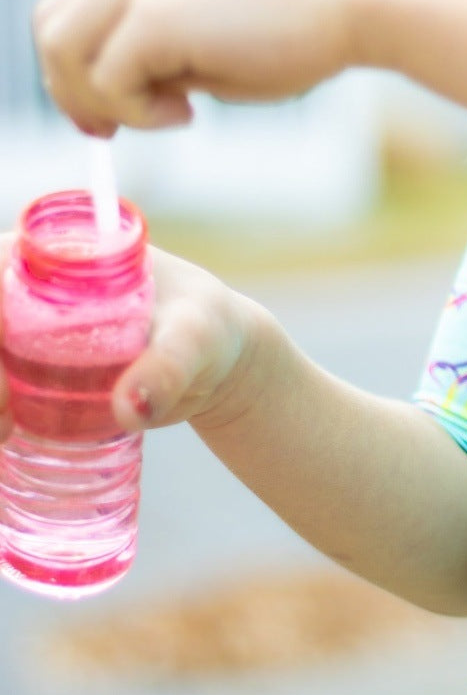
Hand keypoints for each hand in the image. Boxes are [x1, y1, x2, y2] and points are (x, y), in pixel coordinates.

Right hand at [0, 239, 264, 441]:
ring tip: (6, 437)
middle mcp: (24, 286)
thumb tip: (131, 409)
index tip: (5, 381)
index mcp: (53, 252)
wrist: (216, 363)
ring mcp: (19, 331)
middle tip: (5, 422)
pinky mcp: (24, 371)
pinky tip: (6, 441)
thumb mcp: (194, 340)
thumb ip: (167, 367)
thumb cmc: (206, 329)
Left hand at [32, 0, 400, 135]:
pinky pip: (106, 79)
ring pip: (62, 51)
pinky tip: (191, 113)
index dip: (77, 67)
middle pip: (52, 27)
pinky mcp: (155, 15)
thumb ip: (169, 54)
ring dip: (103, 100)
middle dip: (73, 89)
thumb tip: (137, 95)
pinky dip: (138, 112)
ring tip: (170, 115)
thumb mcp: (219, 35)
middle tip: (118, 129)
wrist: (361, 1)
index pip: (73, 8)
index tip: (114, 112)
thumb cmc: (308, 26)